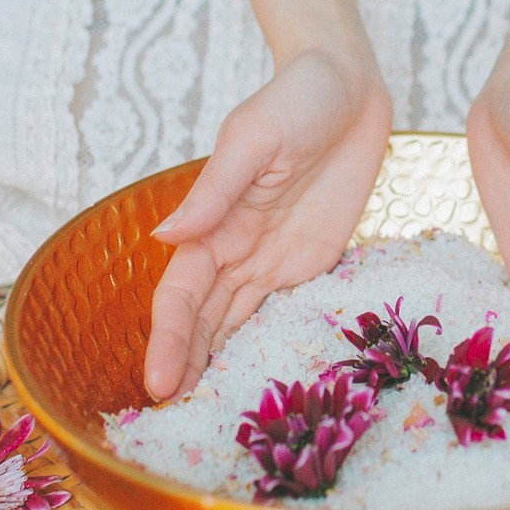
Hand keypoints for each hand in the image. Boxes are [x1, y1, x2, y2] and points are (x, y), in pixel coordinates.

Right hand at [145, 49, 392, 399]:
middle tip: (175, 424)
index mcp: (214, 223)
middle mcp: (237, 249)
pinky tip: (265, 385)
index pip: (180, 295)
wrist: (351, 85)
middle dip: (185, 368)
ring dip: (220, 368)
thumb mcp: (253, 139)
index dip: (167, 340)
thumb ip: (215, 192)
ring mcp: (274, 260)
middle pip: (202, 321)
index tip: (158, 386)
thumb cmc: (297, 99)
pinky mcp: (314, 262)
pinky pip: (287, 313)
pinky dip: (270, 349)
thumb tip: (165, 238)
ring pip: (237, 326)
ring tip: (207, 421)